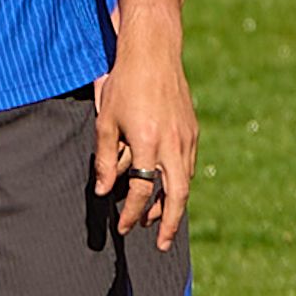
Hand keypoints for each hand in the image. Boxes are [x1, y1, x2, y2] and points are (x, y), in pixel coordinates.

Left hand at [96, 45, 197, 249]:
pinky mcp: (192, 130)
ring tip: (158, 219)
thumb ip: (104, 159)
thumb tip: (103, 191)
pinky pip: (187, 166)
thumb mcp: (106, 121)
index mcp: (148, 143)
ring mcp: (186, 138)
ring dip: (172, 205)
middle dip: (169, 225)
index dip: (132, 213)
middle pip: (176, 197)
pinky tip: (167, 188)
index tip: (124, 227)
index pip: (141, 190)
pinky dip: (178, 183)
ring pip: (185, 183)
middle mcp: (172, 144)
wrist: (153, 51)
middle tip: (162, 244)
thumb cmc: (125, 83)